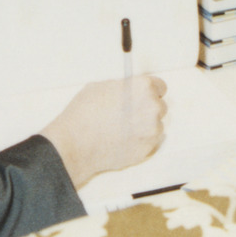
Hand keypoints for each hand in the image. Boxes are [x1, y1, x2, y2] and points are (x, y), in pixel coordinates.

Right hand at [41, 76, 167, 187]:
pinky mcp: (147, 150)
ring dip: (144, 127)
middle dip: (147, 110)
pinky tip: (122, 141)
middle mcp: (152, 108)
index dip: (149, 91)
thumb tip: (128, 91)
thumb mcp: (101, 87)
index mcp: (143, 87)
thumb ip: (122, 88)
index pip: (160, 86)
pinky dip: (139, 142)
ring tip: (122, 130)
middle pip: (159, 107)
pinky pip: (149, 143)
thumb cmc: (84, 113)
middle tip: (130, 115)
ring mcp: (151, 131)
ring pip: (155, 127)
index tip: (143, 97)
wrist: (75, 144)